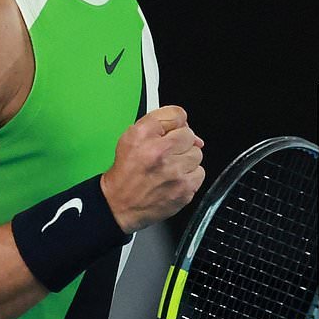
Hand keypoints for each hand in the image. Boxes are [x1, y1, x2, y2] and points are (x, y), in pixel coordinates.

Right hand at [102, 105, 205, 232]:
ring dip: (186, 160)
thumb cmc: (126, 171)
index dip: (175, 123)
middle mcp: (160, 152)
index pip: (177, 115)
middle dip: (180, 143)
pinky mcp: (184, 191)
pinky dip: (190, 176)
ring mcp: (175, 173)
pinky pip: (199, 174)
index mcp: (144, 135)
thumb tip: (184, 122)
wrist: (119, 204)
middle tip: (166, 154)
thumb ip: (159, 121)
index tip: (170, 132)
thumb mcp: (132, 135)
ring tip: (170, 167)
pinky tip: (175, 179)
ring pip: (197, 155)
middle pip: (189, 135)